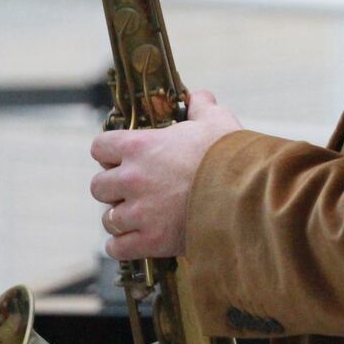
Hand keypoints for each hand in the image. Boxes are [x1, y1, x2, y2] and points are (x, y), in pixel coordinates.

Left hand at [89, 90, 240, 259]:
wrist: (244, 194)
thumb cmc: (228, 154)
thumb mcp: (216, 121)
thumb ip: (202, 106)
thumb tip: (199, 96)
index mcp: (140, 146)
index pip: (100, 147)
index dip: (110, 153)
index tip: (122, 158)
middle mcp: (131, 178)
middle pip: (98, 186)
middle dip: (113, 188)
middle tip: (133, 189)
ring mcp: (139, 212)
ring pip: (109, 218)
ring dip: (121, 217)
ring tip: (139, 216)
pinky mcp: (150, 241)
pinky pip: (118, 248)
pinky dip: (123, 245)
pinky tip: (134, 240)